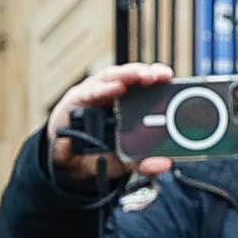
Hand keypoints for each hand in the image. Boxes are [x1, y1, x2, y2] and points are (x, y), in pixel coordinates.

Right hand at [46, 61, 176, 188]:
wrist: (67, 164)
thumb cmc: (97, 153)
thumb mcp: (124, 160)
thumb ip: (144, 162)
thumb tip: (166, 164)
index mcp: (128, 103)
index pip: (146, 84)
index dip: (158, 78)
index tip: (171, 77)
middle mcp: (112, 93)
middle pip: (132, 76)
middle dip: (148, 73)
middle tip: (162, 76)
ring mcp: (94, 93)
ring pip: (113, 76)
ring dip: (129, 74)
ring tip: (144, 75)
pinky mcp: (76, 99)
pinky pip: (91, 91)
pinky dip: (104, 89)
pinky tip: (117, 87)